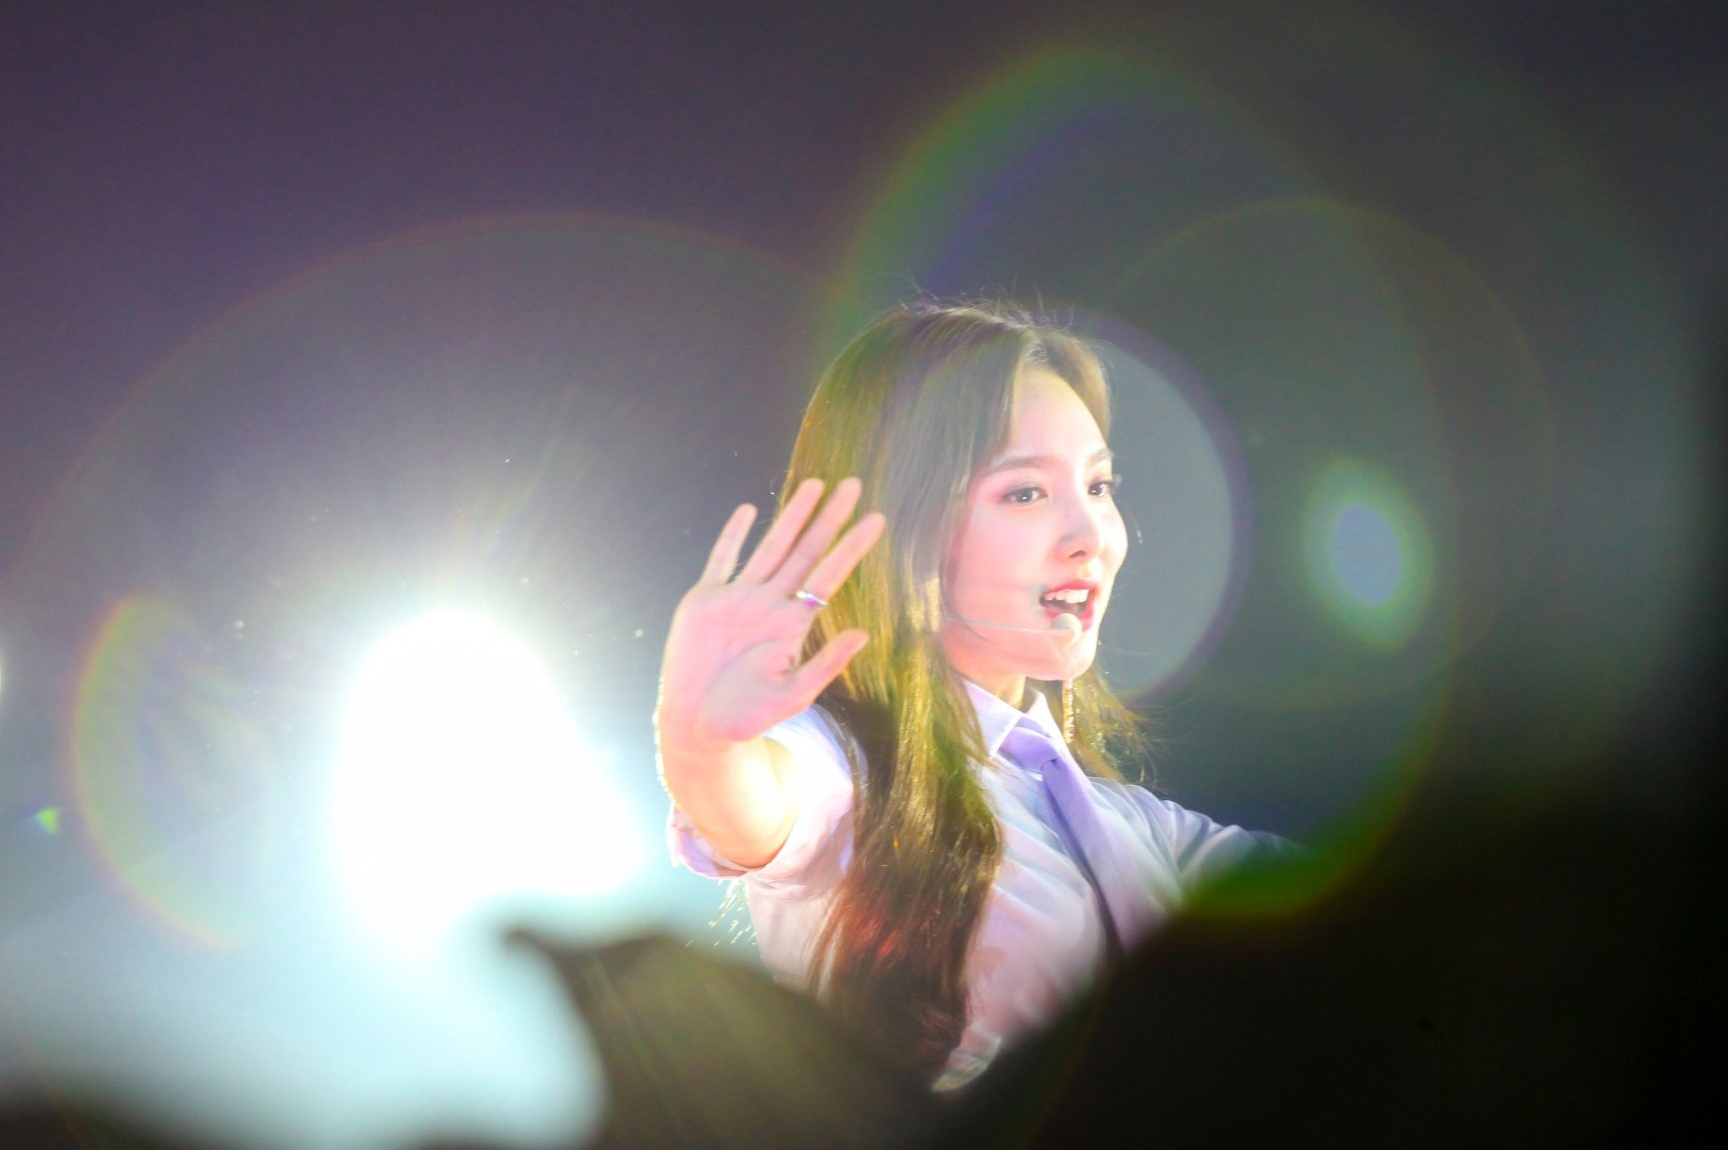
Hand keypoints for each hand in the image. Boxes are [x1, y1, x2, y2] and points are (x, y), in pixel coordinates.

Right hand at [658, 477, 884, 753]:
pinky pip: (721, 560)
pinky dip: (732, 535)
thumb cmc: (747, 717)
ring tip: (815, 485)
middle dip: (828, 517)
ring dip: (791, 516)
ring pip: (770, 546)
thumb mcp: (793, 696)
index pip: (828, 576)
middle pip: (805, 551)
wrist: (697, 725)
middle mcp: (769, 604)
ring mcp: (737, 599)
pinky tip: (747, 510)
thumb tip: (864, 634)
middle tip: (854, 484)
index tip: (877, 520)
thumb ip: (826, 664)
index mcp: (792, 625)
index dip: (851, 547)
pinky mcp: (705, 601)